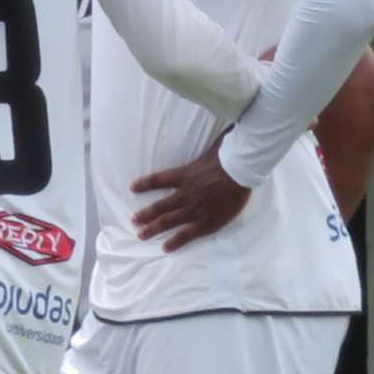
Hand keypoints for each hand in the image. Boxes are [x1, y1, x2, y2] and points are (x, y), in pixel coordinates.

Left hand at [131, 140, 251, 251]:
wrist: (241, 172)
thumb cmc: (230, 155)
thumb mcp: (214, 145)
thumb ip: (211, 142)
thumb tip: (221, 126)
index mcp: (185, 175)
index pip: (159, 180)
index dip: (145, 184)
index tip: (132, 187)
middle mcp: (185, 194)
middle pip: (160, 206)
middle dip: (145, 214)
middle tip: (133, 220)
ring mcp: (194, 210)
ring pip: (168, 221)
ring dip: (153, 229)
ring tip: (141, 235)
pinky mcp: (206, 222)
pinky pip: (186, 234)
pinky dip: (175, 242)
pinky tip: (165, 247)